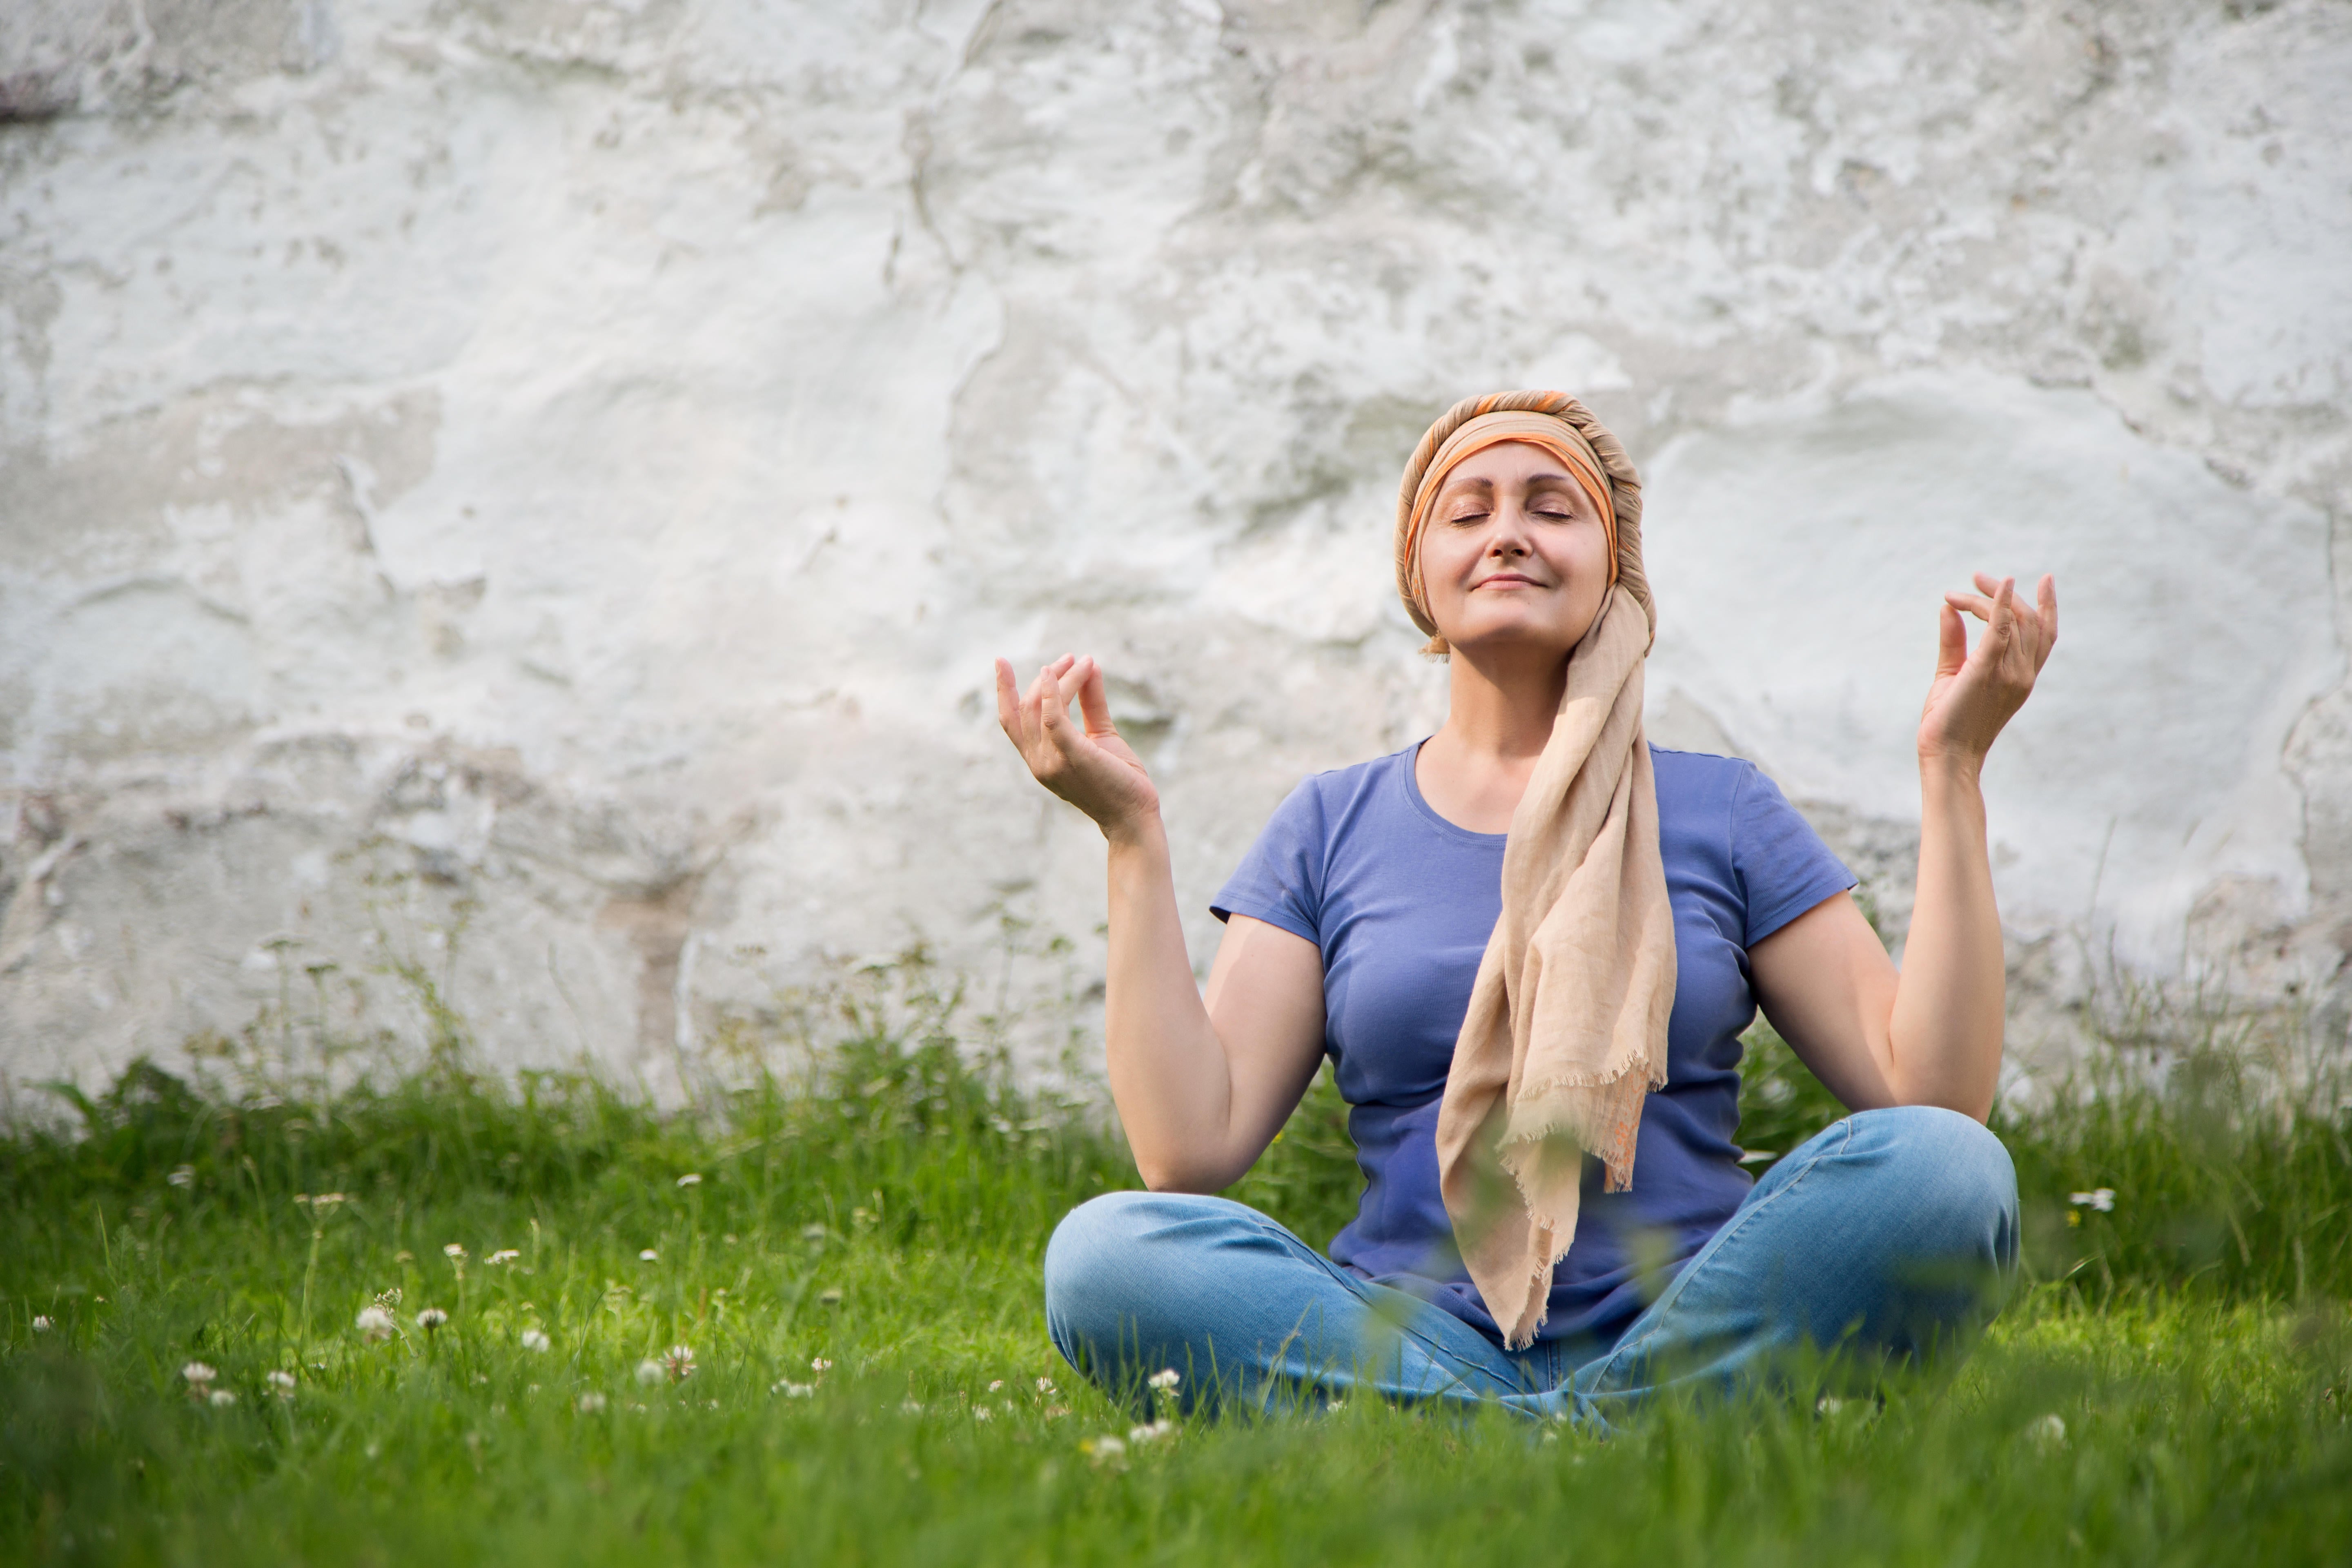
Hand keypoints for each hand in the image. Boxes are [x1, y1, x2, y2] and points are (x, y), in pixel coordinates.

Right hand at [994, 653, 1161, 840]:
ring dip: (1061, 677)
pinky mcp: (1071, 756)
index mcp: (1039, 760)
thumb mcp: (1101, 734)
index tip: (1001, 661)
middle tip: (1072, 658)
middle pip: (1026, 707)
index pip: (1010, 721)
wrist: (1134, 815)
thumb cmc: (1119, 779)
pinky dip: (1053, 691)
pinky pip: (1053, 717)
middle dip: (1047, 677)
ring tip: (1083, 661)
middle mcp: (1038, 762)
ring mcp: (1051, 761)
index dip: (1002, 690)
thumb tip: (1090, 666)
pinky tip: (1061, 671)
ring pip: (1040, 706)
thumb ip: (1091, 703)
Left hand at [1918, 573, 2057, 770]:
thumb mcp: (1953, 674)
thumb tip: (1946, 609)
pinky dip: (1998, 605)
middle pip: (2028, 620)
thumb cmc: (1948, 720)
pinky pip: (1999, 631)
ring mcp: (2008, 674)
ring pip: (2013, 621)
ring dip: (1988, 598)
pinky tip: (1997, 585)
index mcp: (2022, 677)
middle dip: (2006, 594)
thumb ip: (1954, 642)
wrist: (1945, 754)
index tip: (2044, 579)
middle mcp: (2022, 674)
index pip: (2046, 635)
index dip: (2049, 605)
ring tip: (1965, 586)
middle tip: (1977, 577)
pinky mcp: (1985, 672)